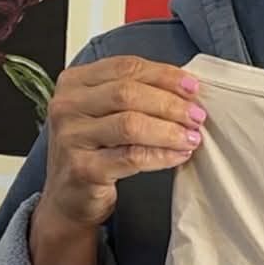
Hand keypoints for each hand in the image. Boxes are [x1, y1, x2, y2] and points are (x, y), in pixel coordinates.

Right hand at [29, 56, 205, 264]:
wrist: (69, 197)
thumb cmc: (93, 151)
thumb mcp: (105, 113)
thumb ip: (135, 94)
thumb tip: (186, 89)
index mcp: (74, 82)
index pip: (125, 67)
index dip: (163, 75)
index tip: (193, 87)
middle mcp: (67, 106)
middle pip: (127, 93)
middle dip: (170, 103)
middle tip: (197, 115)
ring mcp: (72, 138)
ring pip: (130, 124)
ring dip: (168, 130)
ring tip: (191, 137)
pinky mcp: (83, 169)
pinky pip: (131, 157)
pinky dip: (161, 155)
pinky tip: (178, 155)